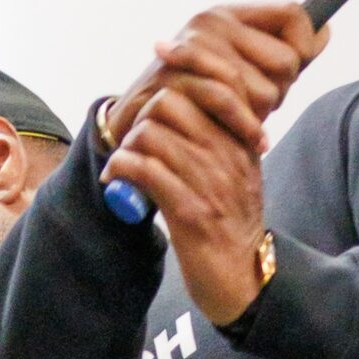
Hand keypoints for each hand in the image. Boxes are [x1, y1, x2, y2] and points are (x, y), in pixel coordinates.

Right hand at [102, 4, 329, 156]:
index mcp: (230, 14)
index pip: (293, 14)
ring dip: (259, 118)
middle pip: (285, 61)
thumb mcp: (237, 71)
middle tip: (256, 110)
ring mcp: (192, 49)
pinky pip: (233, 104)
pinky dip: (247, 129)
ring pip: (264, 90)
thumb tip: (324, 31)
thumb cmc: (194, 104)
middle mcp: (211, 22)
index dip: (305, 46)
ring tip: (243, 127)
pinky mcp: (180, 80)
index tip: (292, 74)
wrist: (133, 128)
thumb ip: (278, 52)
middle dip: (278, 95)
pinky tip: (252, 143)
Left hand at [104, 90, 272, 327]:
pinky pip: (145, 170)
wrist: (243, 279)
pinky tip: (115, 179)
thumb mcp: (240, 176)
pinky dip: (121, 169)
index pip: (210, 86)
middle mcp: (228, 156)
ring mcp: (210, 182)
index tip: (150, 93)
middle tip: (134, 141)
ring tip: (122, 165)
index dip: (176, 79)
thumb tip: (189, 112)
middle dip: (142, 118)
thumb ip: (225, 142)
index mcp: (241, 142)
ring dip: (126, 147)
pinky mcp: (189, 211)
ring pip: (152, 135)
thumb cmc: (233, 228)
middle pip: (172, 103)